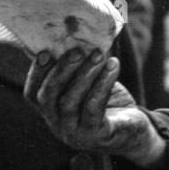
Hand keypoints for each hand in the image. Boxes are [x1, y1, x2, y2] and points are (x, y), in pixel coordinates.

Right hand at [24, 48, 165, 167]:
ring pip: (69, 101)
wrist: (136, 130)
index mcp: (51, 111)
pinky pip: (94, 108)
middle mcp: (58, 125)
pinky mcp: (96, 136)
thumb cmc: (109, 102)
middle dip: (61, 70)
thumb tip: (76, 33)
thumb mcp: (90, 84)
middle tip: (77, 50)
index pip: (32, 94)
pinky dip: (102, 84)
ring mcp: (75, 134)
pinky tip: (113, 66)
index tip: (45, 52)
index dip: (35, 73)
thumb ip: (78, 67)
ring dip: (84, 74)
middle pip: (48, 97)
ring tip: (99, 55)